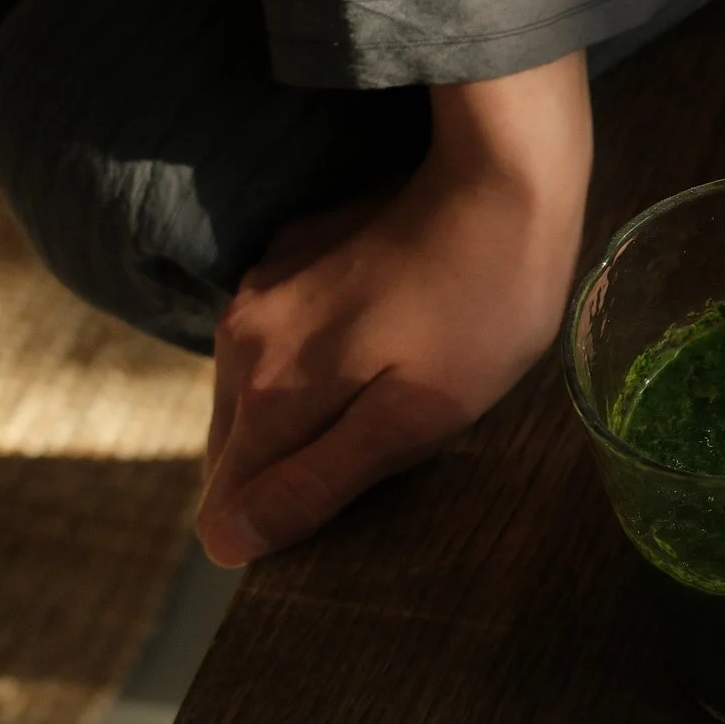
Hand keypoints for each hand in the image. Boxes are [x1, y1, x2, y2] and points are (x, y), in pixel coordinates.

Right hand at [195, 51, 592, 566]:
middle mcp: (241, 340)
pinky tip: (370, 349)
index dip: (279, 522)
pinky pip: (276, 337)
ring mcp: (259, 289)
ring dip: (298, 415)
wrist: (502, 179)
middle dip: (285, 471)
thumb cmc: (480, 311)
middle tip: (377, 457)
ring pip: (254, 390)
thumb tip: (223, 544)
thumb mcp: (417, 417)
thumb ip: (314, 481)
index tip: (345, 509)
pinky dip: (308, 360)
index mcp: (270, 391)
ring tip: (377, 404)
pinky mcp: (287, 252)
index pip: (231, 499)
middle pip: (237, 446)